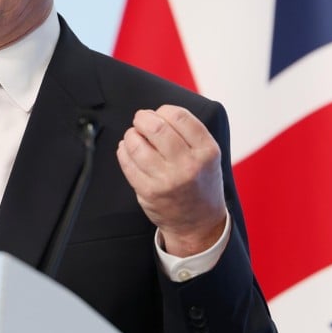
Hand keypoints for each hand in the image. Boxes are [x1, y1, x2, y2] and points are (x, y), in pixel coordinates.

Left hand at [116, 105, 227, 256]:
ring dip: (131, 135)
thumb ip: (189, 134)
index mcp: (207, 151)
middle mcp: (188, 165)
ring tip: (134, 136)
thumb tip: (156, 113)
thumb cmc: (201, 183)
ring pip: (137, 144)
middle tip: (140, 121)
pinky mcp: (148, 191)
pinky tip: (127, 150)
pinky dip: (123, 151)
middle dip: (142, 119)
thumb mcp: (208, 156)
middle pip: (156, 127)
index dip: (162, 110)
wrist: (200, 223)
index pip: (179, 116)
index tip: (158, 113)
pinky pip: (127, 162)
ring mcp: (167, 179)